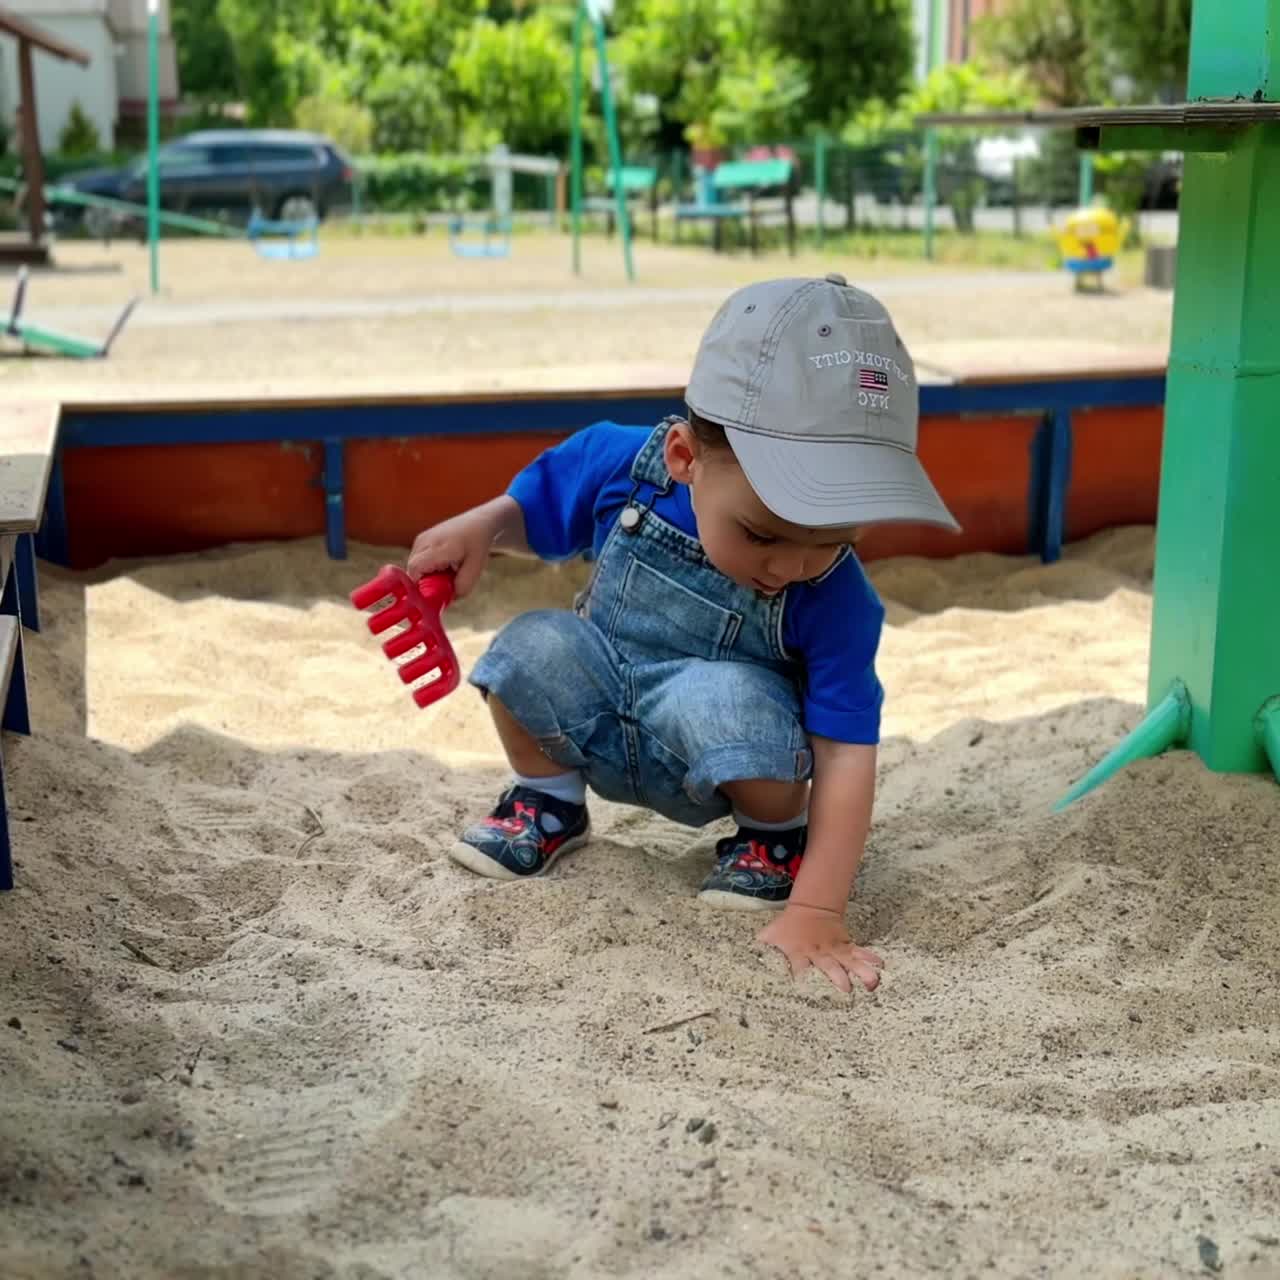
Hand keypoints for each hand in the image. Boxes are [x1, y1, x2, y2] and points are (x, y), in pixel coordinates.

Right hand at [407, 507, 499, 598]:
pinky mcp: (420, 540)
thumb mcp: (475, 568)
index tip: (432, 594)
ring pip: (414, 566)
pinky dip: (428, 567)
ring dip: (428, 574)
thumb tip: (447, 601)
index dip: (419, 585)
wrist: (477, 522)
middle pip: (413, 570)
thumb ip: (462, 587)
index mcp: (439, 547)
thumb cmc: (477, 545)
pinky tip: (444, 564)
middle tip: (444, 582)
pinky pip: (418, 560)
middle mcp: (425, 540)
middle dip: (426, 581)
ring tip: (447, 569)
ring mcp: (421, 539)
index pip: (415, 569)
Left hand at [757, 904, 882, 993]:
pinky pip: (859, 952)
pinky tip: (882, 966)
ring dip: (860, 971)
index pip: (799, 967)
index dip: (802, 977)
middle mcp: (817, 953)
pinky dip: (870, 958)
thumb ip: (758, 950)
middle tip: (846, 989)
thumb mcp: (769, 937)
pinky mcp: (846, 946)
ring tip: (873, 982)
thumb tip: (736, 961)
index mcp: (798, 953)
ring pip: (848, 960)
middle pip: (828, 965)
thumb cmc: (786, 930)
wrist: (809, 910)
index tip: (806, 991)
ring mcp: (834, 949)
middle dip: (837, 977)